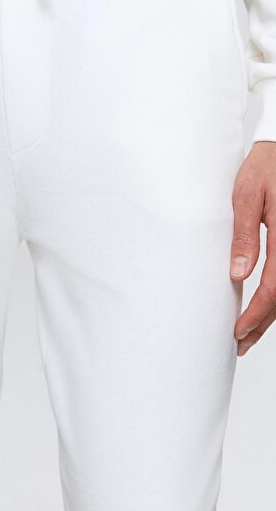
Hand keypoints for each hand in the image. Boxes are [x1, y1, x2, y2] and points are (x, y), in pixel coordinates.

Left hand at [231, 141, 275, 354]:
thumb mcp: (246, 195)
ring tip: (247, 334)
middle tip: (239, 343)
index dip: (256, 313)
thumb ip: (244, 234)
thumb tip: (238, 274)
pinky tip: (263, 307)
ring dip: (270, 315)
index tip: (237, 330)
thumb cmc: (264, 167)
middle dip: (262, 323)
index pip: (274, 288)